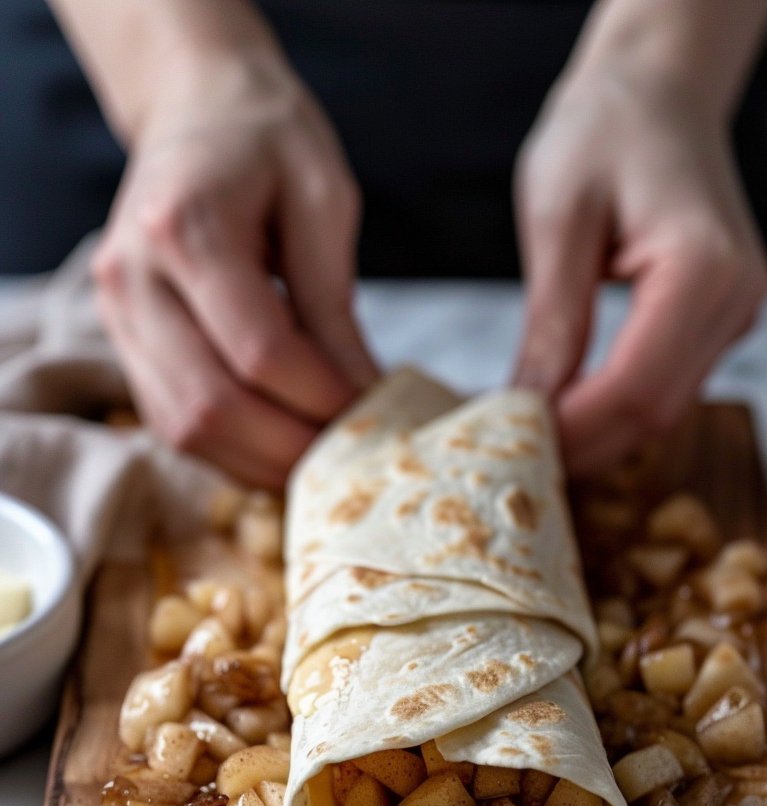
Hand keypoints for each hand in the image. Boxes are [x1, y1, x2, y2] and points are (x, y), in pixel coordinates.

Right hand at [92, 56, 376, 487]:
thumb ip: (334, 300)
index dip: (323, 398)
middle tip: (356, 455)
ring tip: (325, 459)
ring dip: (263, 461)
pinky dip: (234, 451)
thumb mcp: (322, 199)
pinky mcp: (124, 345)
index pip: (258, 351)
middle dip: (293, 445)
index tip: (377, 413)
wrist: (196, 111)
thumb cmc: (267, 142)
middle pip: (213, 405)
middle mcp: (133, 279)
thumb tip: (363, 396)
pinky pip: (175, 426)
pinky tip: (283, 446)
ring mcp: (117, 317)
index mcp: (183, 226)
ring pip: (187, 429)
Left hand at [513, 70, 766, 472]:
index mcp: (703, 267)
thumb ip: (552, 322)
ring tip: (527, 438)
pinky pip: (665, 387)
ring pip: (662, 411)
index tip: (510, 450)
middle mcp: (736, 300)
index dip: (573, 432)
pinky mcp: (721, 323)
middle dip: (582, 446)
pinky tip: (564, 410)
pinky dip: (613, 409)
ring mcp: (736, 315)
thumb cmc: (605, 131)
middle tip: (509, 460)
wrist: (658, 92)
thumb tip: (525, 411)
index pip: (635, 387)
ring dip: (597, 435)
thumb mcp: (558, 219)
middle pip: (654, 413)